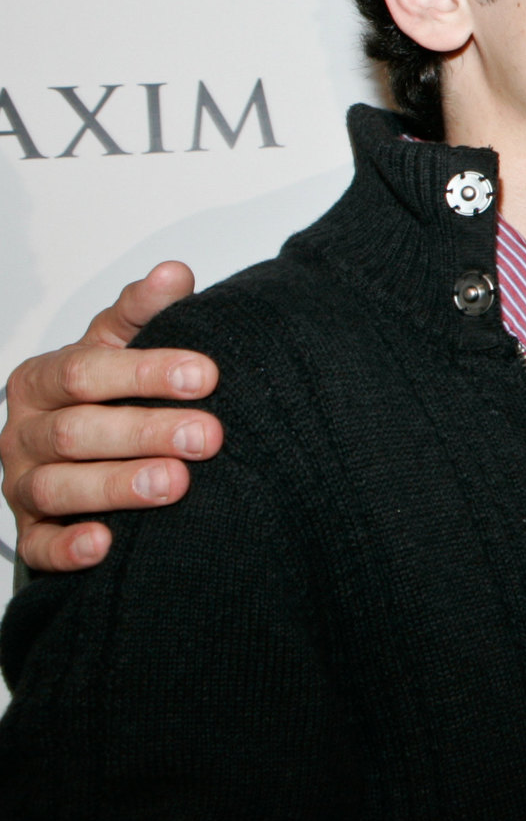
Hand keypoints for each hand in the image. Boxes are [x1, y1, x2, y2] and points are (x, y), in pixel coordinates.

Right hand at [2, 262, 220, 571]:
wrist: (85, 453)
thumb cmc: (109, 393)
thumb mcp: (123, 346)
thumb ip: (145, 311)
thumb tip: (174, 273)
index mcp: (42, 379)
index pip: (85, 371)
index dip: (146, 371)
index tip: (208, 374)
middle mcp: (23, 432)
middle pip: (76, 431)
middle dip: (145, 432)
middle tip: (208, 436)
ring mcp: (23, 485)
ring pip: (58, 488)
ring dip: (117, 486)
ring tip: (176, 483)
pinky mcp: (32, 535)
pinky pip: (39, 547)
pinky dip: (67, 548)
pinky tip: (104, 544)